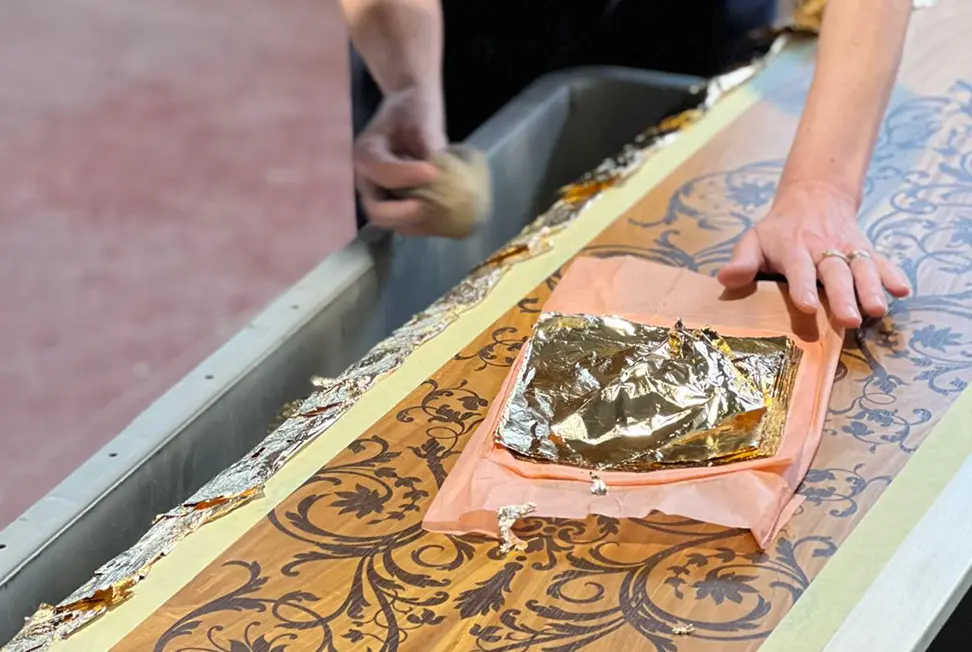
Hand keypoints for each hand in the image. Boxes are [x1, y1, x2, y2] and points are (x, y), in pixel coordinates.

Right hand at [353, 84, 447, 233]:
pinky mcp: (393, 203)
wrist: (410, 110)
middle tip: (430, 206)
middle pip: (376, 210)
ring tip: (441, 214)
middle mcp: (366, 179)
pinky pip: (404, 223)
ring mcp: (379, 195)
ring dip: (415, 223)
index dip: (407, 175)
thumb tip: (438, 175)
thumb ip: (427, 145)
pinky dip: (422, 224)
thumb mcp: (421, 119)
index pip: (382, 172)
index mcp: (366, 153)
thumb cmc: (413, 110)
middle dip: (404, 213)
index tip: (434, 172)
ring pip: (391, 222)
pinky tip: (443, 217)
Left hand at [717, 181, 909, 327]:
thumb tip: (725, 278)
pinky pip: (881, 260)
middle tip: (849, 320)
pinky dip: (892, 273)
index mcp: (794, 248)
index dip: (803, 286)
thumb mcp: (754, 239)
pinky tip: (902, 289)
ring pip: (862, 267)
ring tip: (877, 311)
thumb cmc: (778, 230)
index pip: (799, 269)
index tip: (806, 306)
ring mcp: (848, 248)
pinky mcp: (866, 249)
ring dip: (871, 289)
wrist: (814, 196)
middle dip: (843, 296)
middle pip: (836, 272)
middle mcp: (824, 248)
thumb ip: (742, 261)